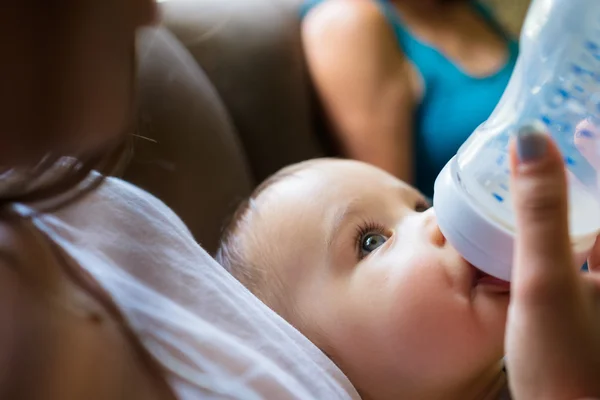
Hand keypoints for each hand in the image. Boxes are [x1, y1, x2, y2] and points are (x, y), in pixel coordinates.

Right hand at [506, 125, 599, 399]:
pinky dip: (563, 236)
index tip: (578, 122)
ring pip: (596, 232)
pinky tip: (535, 238)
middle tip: (560, 146)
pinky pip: (582, 257)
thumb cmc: (566, 363)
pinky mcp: (592, 309)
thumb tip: (529, 139)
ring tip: (542, 182)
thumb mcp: (545, 280)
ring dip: (575, 203)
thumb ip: (539, 211)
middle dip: (588, 173)